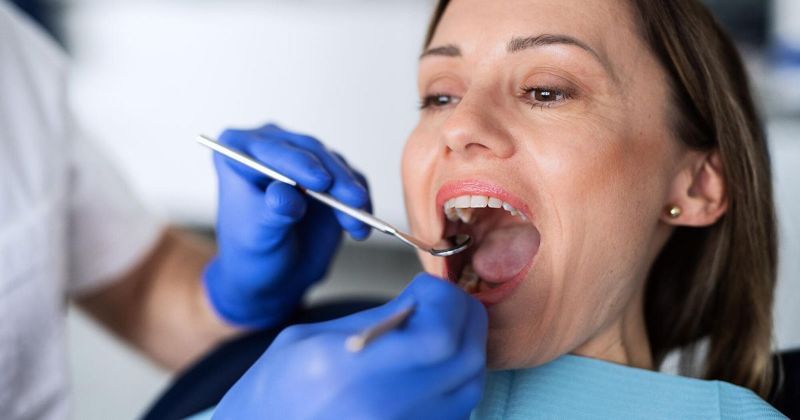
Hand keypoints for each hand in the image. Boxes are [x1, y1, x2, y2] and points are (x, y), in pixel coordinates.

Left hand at [204, 124, 371, 328]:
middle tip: (353, 200)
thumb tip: (287, 195)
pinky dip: (361, 203)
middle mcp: (272, 147)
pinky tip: (360, 228)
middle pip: (310, 152)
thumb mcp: (259, 236)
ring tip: (356, 224)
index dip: (298, 163)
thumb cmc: (254, 252)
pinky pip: (353, 180)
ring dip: (351, 194)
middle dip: (336, 178)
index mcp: (238, 152)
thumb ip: (273, 213)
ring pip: (336, 164)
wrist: (274, 274)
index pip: (271, 150)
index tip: (321, 183)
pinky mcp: (331, 175)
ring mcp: (304, 158)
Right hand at [212, 273, 487, 419]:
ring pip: (470, 384)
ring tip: (438, 328)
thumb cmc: (271, 395)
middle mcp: (385, 409)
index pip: (437, 334)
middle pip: (465, 357)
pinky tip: (431, 364)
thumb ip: (375, 320)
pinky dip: (455, 379)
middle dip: (464, 317)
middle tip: (442, 301)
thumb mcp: (309, 339)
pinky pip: (456, 408)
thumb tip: (422, 299)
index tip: (427, 287)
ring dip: (465, 346)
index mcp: (350, 372)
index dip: (445, 300)